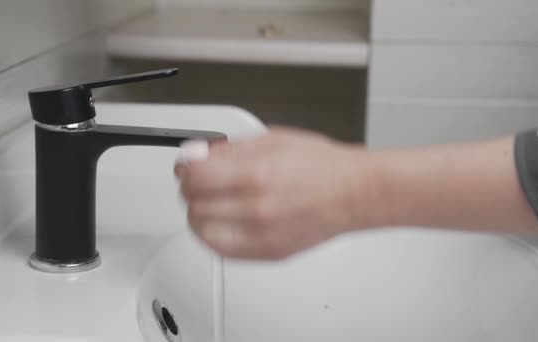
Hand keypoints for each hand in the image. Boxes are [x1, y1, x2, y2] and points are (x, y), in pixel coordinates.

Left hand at [175, 127, 375, 259]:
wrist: (353, 193)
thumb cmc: (321, 165)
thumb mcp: (271, 139)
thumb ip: (228, 150)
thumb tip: (196, 156)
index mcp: (255, 174)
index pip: (193, 177)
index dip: (185, 169)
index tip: (188, 166)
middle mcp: (256, 208)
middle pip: (193, 204)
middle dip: (191, 189)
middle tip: (201, 181)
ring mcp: (261, 235)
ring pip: (201, 230)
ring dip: (199, 213)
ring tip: (211, 201)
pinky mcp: (267, 253)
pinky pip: (220, 250)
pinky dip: (212, 235)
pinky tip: (221, 221)